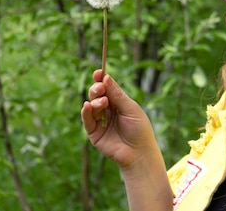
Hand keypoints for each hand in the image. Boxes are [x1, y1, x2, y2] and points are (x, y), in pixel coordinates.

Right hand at [81, 70, 174, 210]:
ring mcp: (100, 122)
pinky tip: (87, 106)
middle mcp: (108, 110)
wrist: (139, 154)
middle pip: (97, 94)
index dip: (102, 79)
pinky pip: (87, 120)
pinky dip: (85, 112)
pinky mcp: (94, 133)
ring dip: (95, 101)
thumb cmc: (140, 130)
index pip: (107, 88)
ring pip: (91, 105)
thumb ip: (117, 95)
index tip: (98, 72)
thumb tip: (106, 77)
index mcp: (118, 103)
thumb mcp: (131, 109)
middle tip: (100, 88)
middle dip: (97, 89)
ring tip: (103, 102)